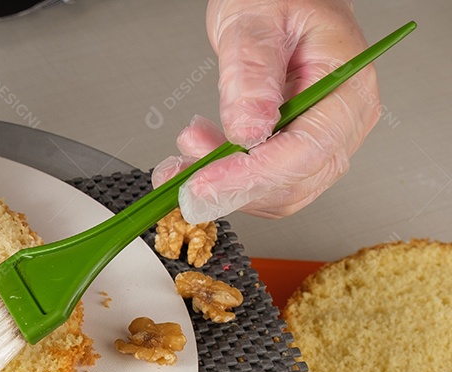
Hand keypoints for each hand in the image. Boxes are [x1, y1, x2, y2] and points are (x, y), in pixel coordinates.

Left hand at [152, 0, 379, 222]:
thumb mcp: (254, 21)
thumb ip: (251, 74)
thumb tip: (250, 130)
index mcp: (345, 84)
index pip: (307, 151)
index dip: (252, 176)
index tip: (205, 182)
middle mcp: (342, 119)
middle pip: (294, 183)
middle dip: (231, 186)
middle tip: (182, 172)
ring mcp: (323, 138)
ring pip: (277, 194)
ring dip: (224, 187)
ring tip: (186, 153)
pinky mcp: (297, 149)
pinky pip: (265, 184)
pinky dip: (226, 182)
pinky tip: (198, 157)